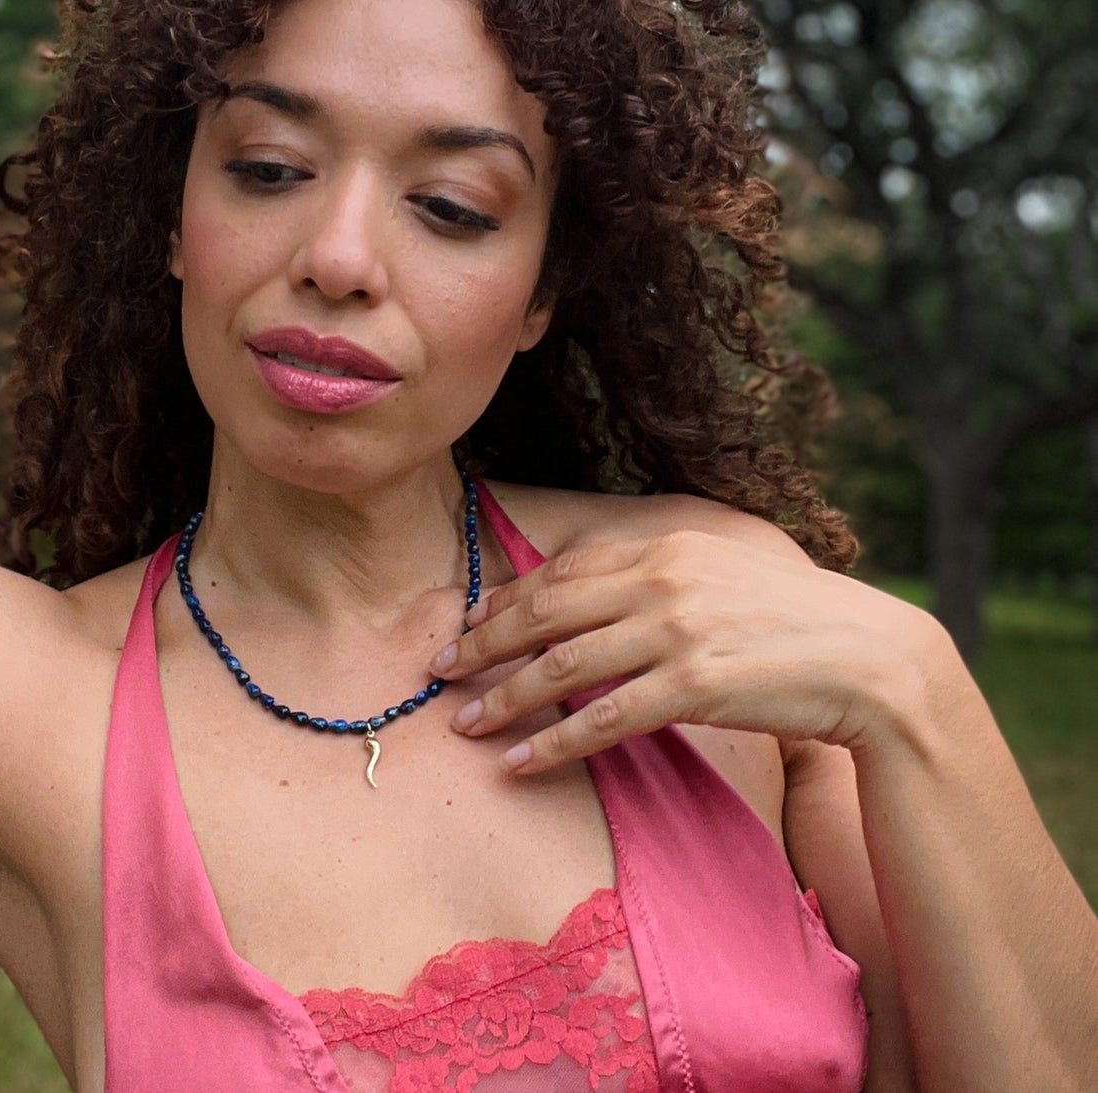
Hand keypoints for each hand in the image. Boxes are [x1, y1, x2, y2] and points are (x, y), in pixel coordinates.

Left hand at [420, 525, 945, 774]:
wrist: (873, 658)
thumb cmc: (795, 621)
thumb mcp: (723, 575)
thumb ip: (661, 578)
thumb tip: (601, 601)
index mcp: (667, 547)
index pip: (564, 570)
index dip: (507, 597)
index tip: (468, 622)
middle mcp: (664, 580)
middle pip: (547, 611)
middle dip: (484, 643)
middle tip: (438, 669)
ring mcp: (678, 630)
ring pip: (563, 666)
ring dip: (503, 698)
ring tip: (462, 723)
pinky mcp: (696, 684)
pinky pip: (604, 719)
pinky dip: (553, 744)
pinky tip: (518, 764)